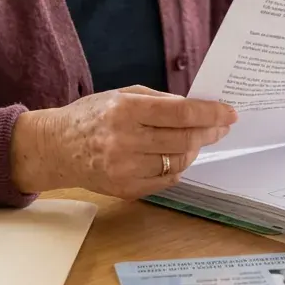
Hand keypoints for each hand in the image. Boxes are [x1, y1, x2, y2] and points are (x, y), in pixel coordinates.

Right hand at [10, 86, 237, 198]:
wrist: (55, 148)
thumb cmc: (91, 116)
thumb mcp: (121, 95)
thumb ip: (158, 100)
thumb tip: (195, 108)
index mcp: (124, 110)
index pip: (179, 113)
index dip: (210, 114)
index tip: (229, 113)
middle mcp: (124, 140)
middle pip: (183, 139)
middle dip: (209, 132)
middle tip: (221, 127)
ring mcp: (124, 168)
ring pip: (178, 162)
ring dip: (193, 150)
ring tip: (195, 140)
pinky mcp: (124, 189)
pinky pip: (165, 181)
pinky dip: (176, 168)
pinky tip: (174, 156)